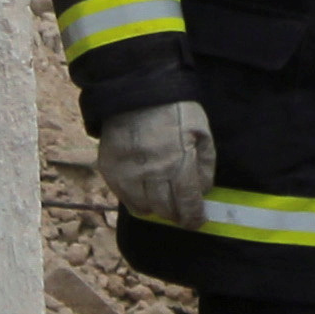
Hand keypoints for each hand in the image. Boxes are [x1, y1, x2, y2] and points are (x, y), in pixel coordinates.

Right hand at [93, 101, 212, 223]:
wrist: (137, 91)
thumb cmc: (175, 110)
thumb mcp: (201, 132)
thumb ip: (205, 164)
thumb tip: (203, 191)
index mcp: (178, 162)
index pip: (187, 202)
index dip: (193, 217)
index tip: (196, 222)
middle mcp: (152, 172)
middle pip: (165, 209)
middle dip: (176, 214)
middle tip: (181, 212)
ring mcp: (128, 173)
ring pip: (143, 208)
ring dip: (156, 209)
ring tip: (163, 202)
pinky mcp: (110, 169)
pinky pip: (123, 198)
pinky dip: (136, 201)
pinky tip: (144, 193)